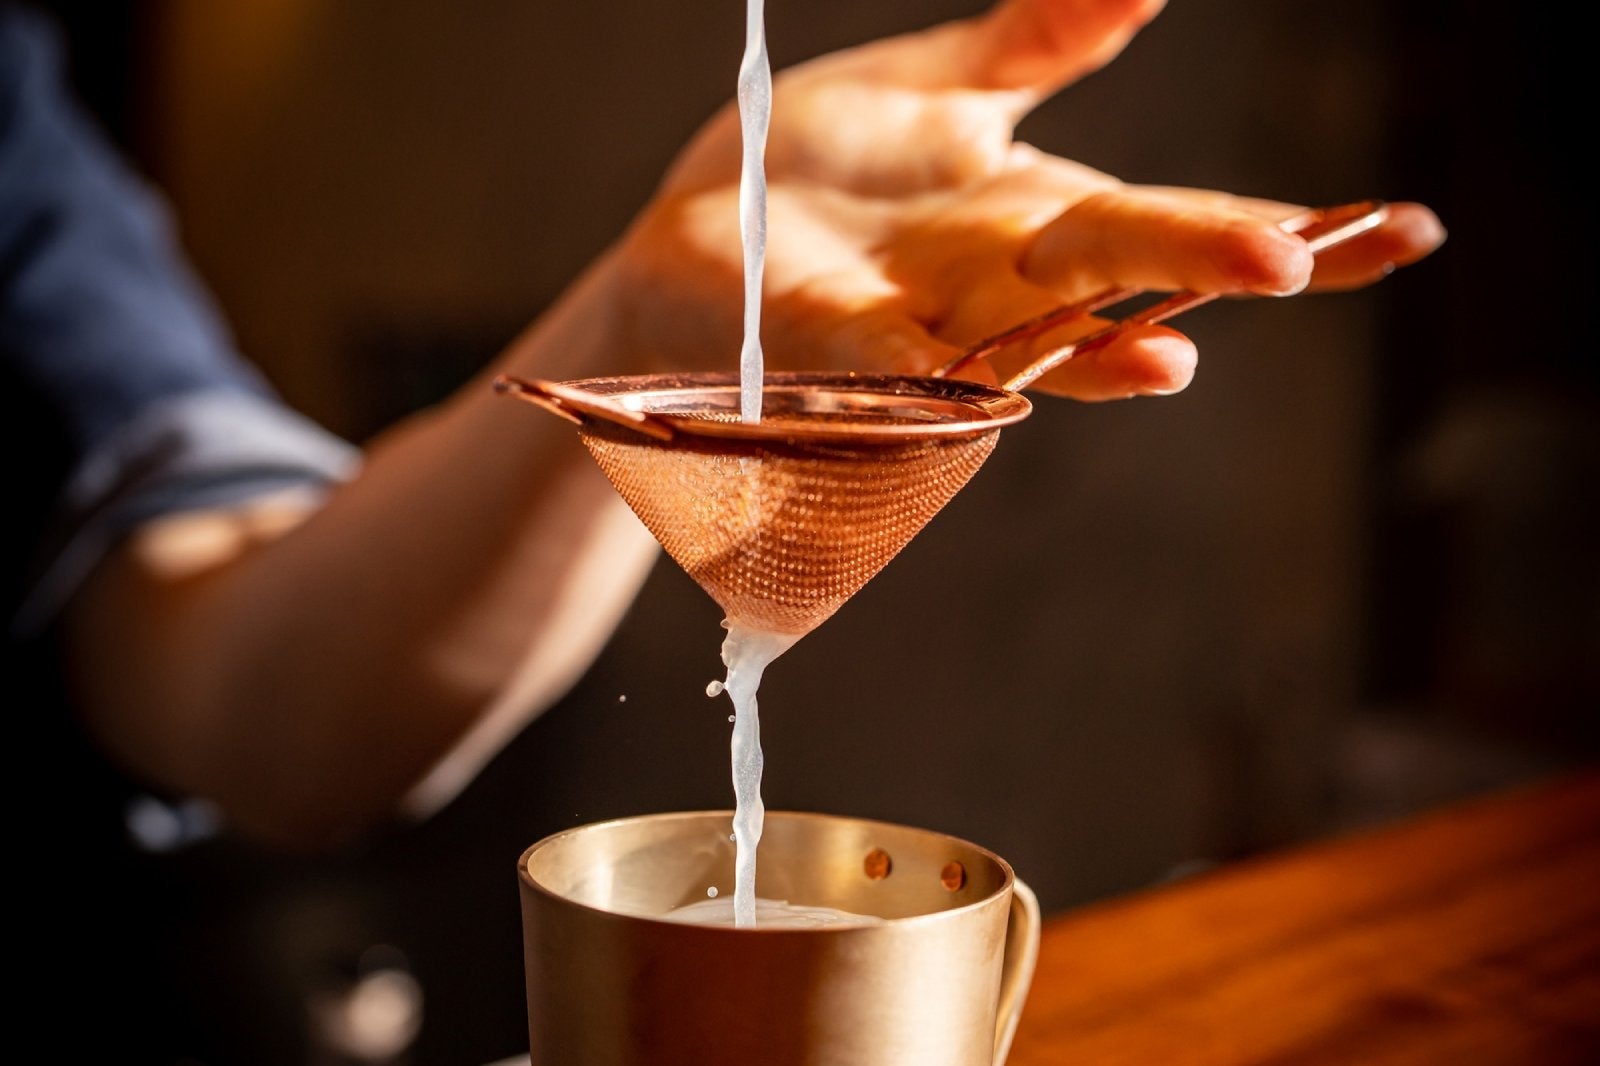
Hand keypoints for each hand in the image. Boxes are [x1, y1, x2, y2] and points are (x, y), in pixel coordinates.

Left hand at [609, 0, 1444, 399]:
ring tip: (1174, 349)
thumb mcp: (939, 82)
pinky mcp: (844, 355)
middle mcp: (1003, 284)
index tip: (1404, 227)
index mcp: (1039, 216)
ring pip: (1031, 346)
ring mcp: (928, 328)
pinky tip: (992, 390)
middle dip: (1208, 261)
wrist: (702, 229)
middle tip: (1303, 257)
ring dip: (1098, 352)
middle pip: (1124, 271)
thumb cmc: (822, 165)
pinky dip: (947, 384)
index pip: (1178, 219)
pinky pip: (903, 376)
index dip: (1286, 223)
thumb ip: (1040, 41)